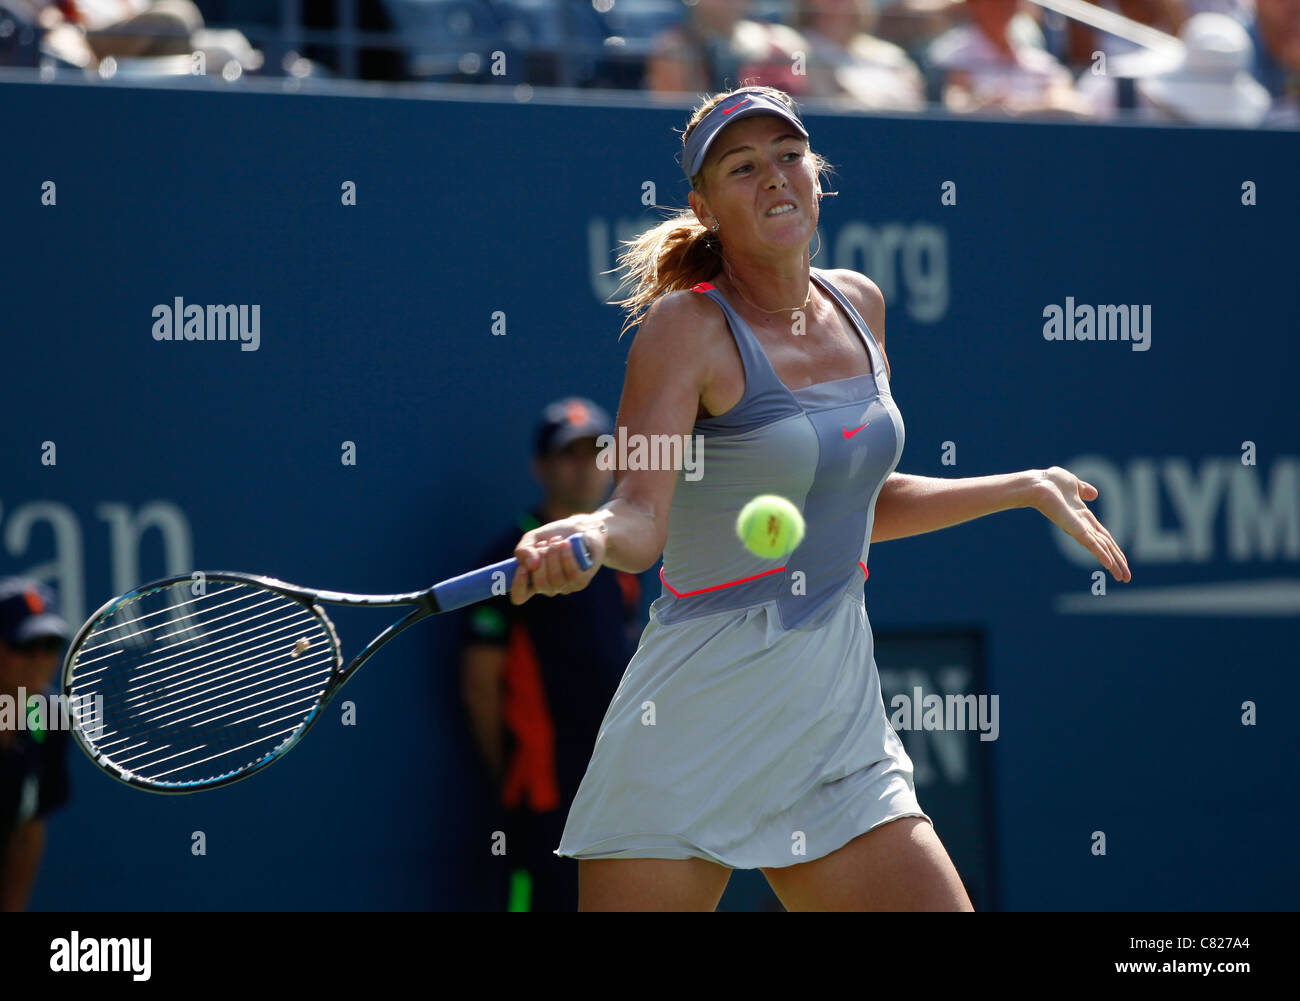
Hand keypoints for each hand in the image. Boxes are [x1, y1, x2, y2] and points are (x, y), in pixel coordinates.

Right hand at [509, 515, 606, 604]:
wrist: (581, 528)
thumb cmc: (555, 535)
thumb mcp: (533, 538)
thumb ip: (523, 550)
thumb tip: (530, 565)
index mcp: (532, 580)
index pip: (520, 596)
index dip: (518, 585)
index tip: (522, 567)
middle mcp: (549, 587)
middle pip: (540, 584)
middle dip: (541, 560)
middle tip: (544, 544)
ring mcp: (565, 586)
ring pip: (556, 579)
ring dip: (554, 555)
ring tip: (557, 540)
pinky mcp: (581, 581)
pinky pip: (572, 574)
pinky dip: (567, 556)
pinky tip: (567, 544)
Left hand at [1029, 466, 1130, 581]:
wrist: (1038, 483)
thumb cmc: (1050, 482)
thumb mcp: (1073, 484)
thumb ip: (1084, 490)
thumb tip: (1094, 494)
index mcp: (1083, 517)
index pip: (1103, 537)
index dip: (1114, 548)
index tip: (1122, 562)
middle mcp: (1082, 526)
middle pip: (1105, 547)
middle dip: (1117, 562)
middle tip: (1126, 578)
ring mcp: (1078, 528)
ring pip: (1101, 549)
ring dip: (1114, 564)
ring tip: (1123, 578)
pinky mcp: (1074, 528)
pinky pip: (1091, 543)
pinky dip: (1101, 554)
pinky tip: (1110, 565)